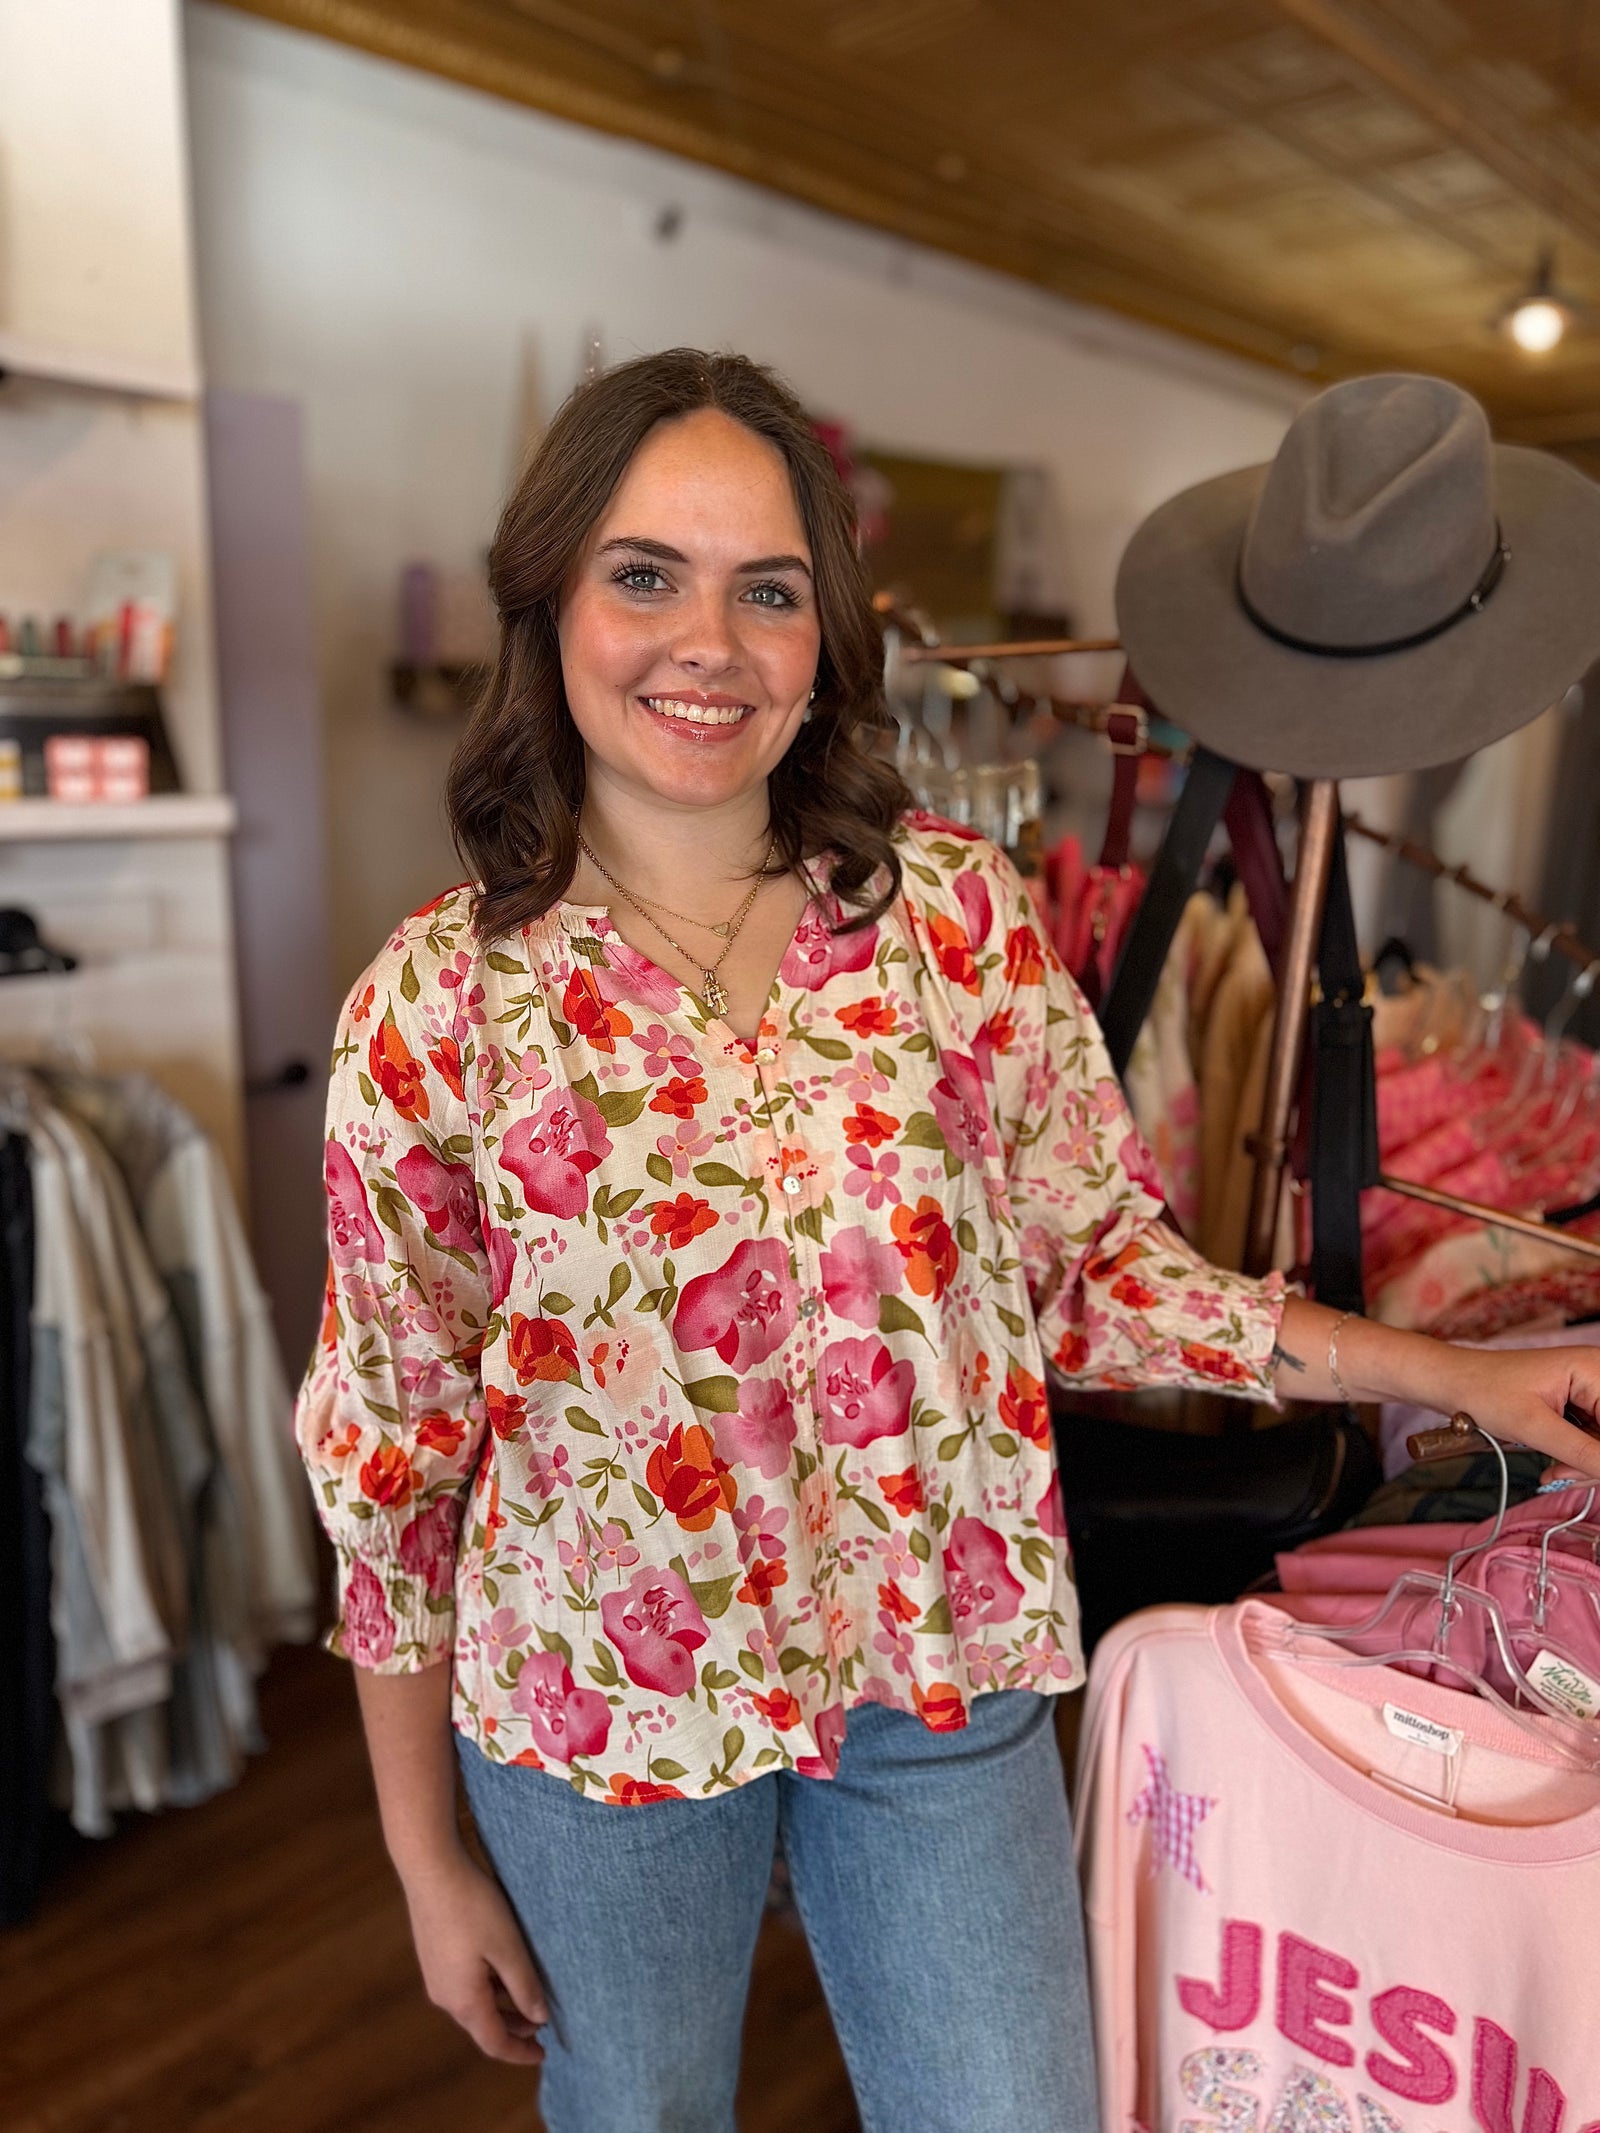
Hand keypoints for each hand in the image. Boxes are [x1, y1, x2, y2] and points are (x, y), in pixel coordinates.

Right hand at [402, 1848, 547, 2064]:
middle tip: (541, 2029)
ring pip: (473, 2005)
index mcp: (464, 2000)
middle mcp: (445, 1995)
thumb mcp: (508, 1947)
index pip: (494, 2042)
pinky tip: (502, 1972)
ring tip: (529, 2000)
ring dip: (501, 2008)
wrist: (430, 1870)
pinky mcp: (434, 1957)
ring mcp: (436, 1976)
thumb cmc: (472, 1907)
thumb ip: (525, 1987)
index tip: (543, 2055)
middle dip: (513, 2031)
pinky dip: (488, 1990)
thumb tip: (538, 2019)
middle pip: (482, 2026)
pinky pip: (464, 1986)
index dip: (520, 2053)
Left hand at [1443, 1345, 1599, 1482]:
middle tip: (1560, 1476)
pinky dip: (1576, 1459)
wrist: (1453, 1382)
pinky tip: (1555, 1466)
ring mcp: (1590, 1392)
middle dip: (1594, 1464)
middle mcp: (1598, 1377)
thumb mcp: (1533, 1427)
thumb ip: (1582, 1453)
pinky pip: (1592, 1441)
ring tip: (1553, 1472)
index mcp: (1594, 1369)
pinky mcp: (1580, 1407)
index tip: (1588, 1473)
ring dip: (1583, 1466)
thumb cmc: (1483, 1391)